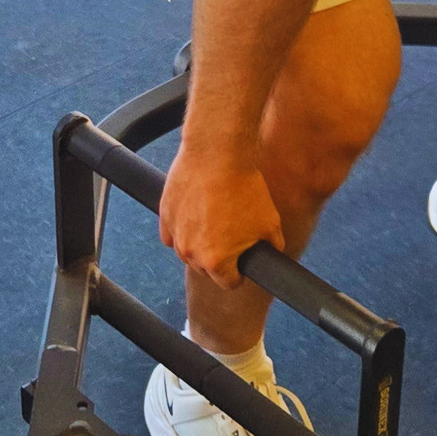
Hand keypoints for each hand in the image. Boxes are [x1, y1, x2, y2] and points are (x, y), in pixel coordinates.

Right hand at [159, 140, 284, 288]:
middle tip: (231, 233)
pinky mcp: (164, 215)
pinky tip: (197, 212)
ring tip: (215, 218)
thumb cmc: (244, 187)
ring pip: (187, 251)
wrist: (216, 152)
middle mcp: (191, 253)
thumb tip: (271, 254)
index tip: (243, 258)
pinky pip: (172, 234)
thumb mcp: (270, 222)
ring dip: (199, 243)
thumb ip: (272, 247)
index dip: (240, 272)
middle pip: (206, 268)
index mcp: (216, 261)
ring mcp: (175, 234)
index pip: (229, 283)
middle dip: (219, 257)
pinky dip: (183, 229)